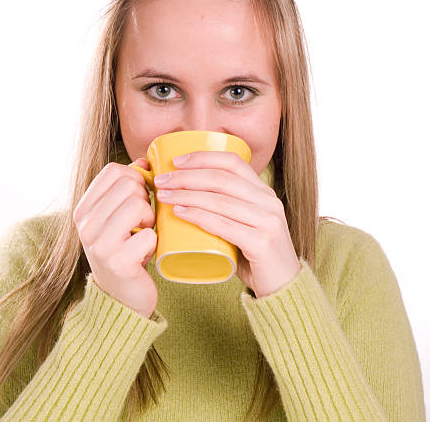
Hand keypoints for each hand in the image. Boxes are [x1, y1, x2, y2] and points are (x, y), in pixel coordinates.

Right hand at [73, 159, 157, 317]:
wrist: (122, 298)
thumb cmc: (125, 250)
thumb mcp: (118, 216)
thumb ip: (127, 188)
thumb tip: (145, 160)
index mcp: (83, 209)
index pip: (113, 171)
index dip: (135, 178)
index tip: (139, 197)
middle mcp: (85, 225)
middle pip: (129, 185)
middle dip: (145, 200)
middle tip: (142, 221)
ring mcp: (99, 244)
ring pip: (138, 205)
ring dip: (150, 220)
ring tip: (144, 235)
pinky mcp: (118, 262)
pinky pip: (150, 234)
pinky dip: (155, 242)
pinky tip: (145, 254)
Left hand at [154, 151, 300, 297]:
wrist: (283, 288)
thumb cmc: (255, 256)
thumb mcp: (245, 224)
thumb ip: (225, 209)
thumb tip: (184, 195)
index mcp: (264, 192)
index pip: (232, 162)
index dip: (202, 157)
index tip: (176, 161)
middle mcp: (268, 202)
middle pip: (221, 179)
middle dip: (186, 176)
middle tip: (161, 181)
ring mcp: (268, 222)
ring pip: (220, 200)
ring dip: (186, 195)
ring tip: (164, 196)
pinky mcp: (262, 243)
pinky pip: (224, 225)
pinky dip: (199, 216)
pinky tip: (180, 212)